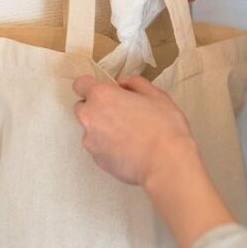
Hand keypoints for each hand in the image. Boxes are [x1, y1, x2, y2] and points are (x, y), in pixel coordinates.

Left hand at [72, 73, 194, 187]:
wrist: (166, 163)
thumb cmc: (165, 127)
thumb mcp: (156, 95)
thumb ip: (135, 84)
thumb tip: (123, 85)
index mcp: (102, 96)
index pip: (80, 84)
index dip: (93, 86)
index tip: (107, 91)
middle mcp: (90, 117)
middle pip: (82, 107)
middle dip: (97, 107)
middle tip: (121, 113)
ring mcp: (91, 141)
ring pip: (90, 129)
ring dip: (103, 128)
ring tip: (129, 135)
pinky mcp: (97, 160)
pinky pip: (98, 147)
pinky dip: (108, 146)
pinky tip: (129, 149)